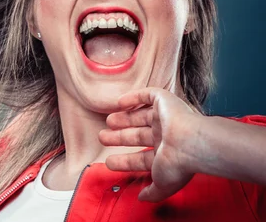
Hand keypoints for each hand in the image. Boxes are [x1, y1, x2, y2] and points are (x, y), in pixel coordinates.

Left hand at [98, 87, 204, 201]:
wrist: (191, 143)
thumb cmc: (178, 164)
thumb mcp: (162, 184)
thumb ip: (153, 192)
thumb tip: (142, 198)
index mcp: (166, 156)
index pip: (141, 158)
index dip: (124, 161)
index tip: (109, 162)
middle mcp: (166, 136)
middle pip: (137, 135)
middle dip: (119, 138)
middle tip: (102, 137)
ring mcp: (165, 118)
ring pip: (140, 116)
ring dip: (124, 119)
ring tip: (108, 121)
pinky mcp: (165, 101)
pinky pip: (148, 95)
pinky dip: (134, 97)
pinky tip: (119, 102)